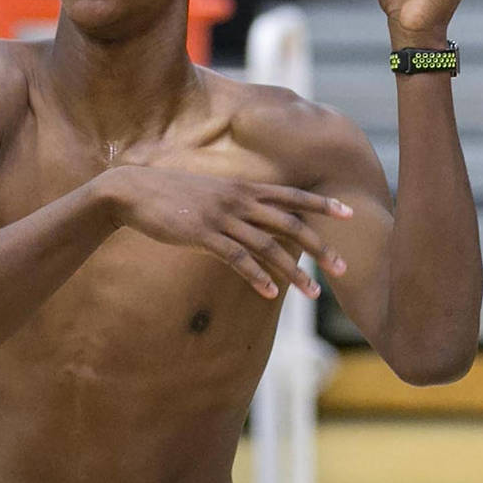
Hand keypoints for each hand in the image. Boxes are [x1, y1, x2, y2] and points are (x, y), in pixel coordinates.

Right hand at [101, 165, 352, 298]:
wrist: (132, 191)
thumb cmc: (172, 194)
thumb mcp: (210, 192)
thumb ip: (235, 203)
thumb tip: (255, 217)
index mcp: (243, 189)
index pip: (291, 196)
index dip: (321, 204)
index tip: (349, 214)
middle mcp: (238, 200)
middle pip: (289, 223)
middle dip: (320, 247)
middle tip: (342, 268)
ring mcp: (221, 217)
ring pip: (268, 246)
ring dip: (293, 273)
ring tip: (312, 294)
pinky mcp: (202, 235)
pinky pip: (237, 258)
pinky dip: (257, 277)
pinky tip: (272, 293)